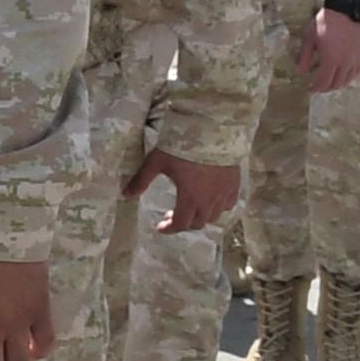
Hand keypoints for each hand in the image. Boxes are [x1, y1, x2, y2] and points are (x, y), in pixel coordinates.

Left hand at [127, 150, 242, 233]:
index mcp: (190, 198)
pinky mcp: (235, 184)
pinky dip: (218, 207)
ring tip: (189, 208)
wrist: (211, 131)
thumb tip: (125, 195)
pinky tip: (210, 200)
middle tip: (171, 216)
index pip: (181, 224)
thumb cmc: (181, 147)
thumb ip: (141, 180)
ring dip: (201, 217)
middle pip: (198, 223)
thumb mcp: (156, 163)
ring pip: (214, 216)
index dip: (170, 229)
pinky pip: (229, 203)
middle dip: (183, 223)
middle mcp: (210, 200)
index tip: (160, 227)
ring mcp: (224, 193)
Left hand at [301, 8, 359, 92]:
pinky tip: (344, 76)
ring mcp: (355, 59)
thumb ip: (305, 57)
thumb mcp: (310, 39)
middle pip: (337, 83)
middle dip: (326, 88)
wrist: (345, 11)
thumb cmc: (324, 23)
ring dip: (338, 84)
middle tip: (318, 88)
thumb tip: (300, 72)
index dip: (316, 88)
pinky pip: (357, 71)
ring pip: (348, 79)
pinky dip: (350, 77)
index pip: (324, 82)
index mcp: (331, 60)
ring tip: (329, 84)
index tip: (310, 89)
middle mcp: (345, 62)